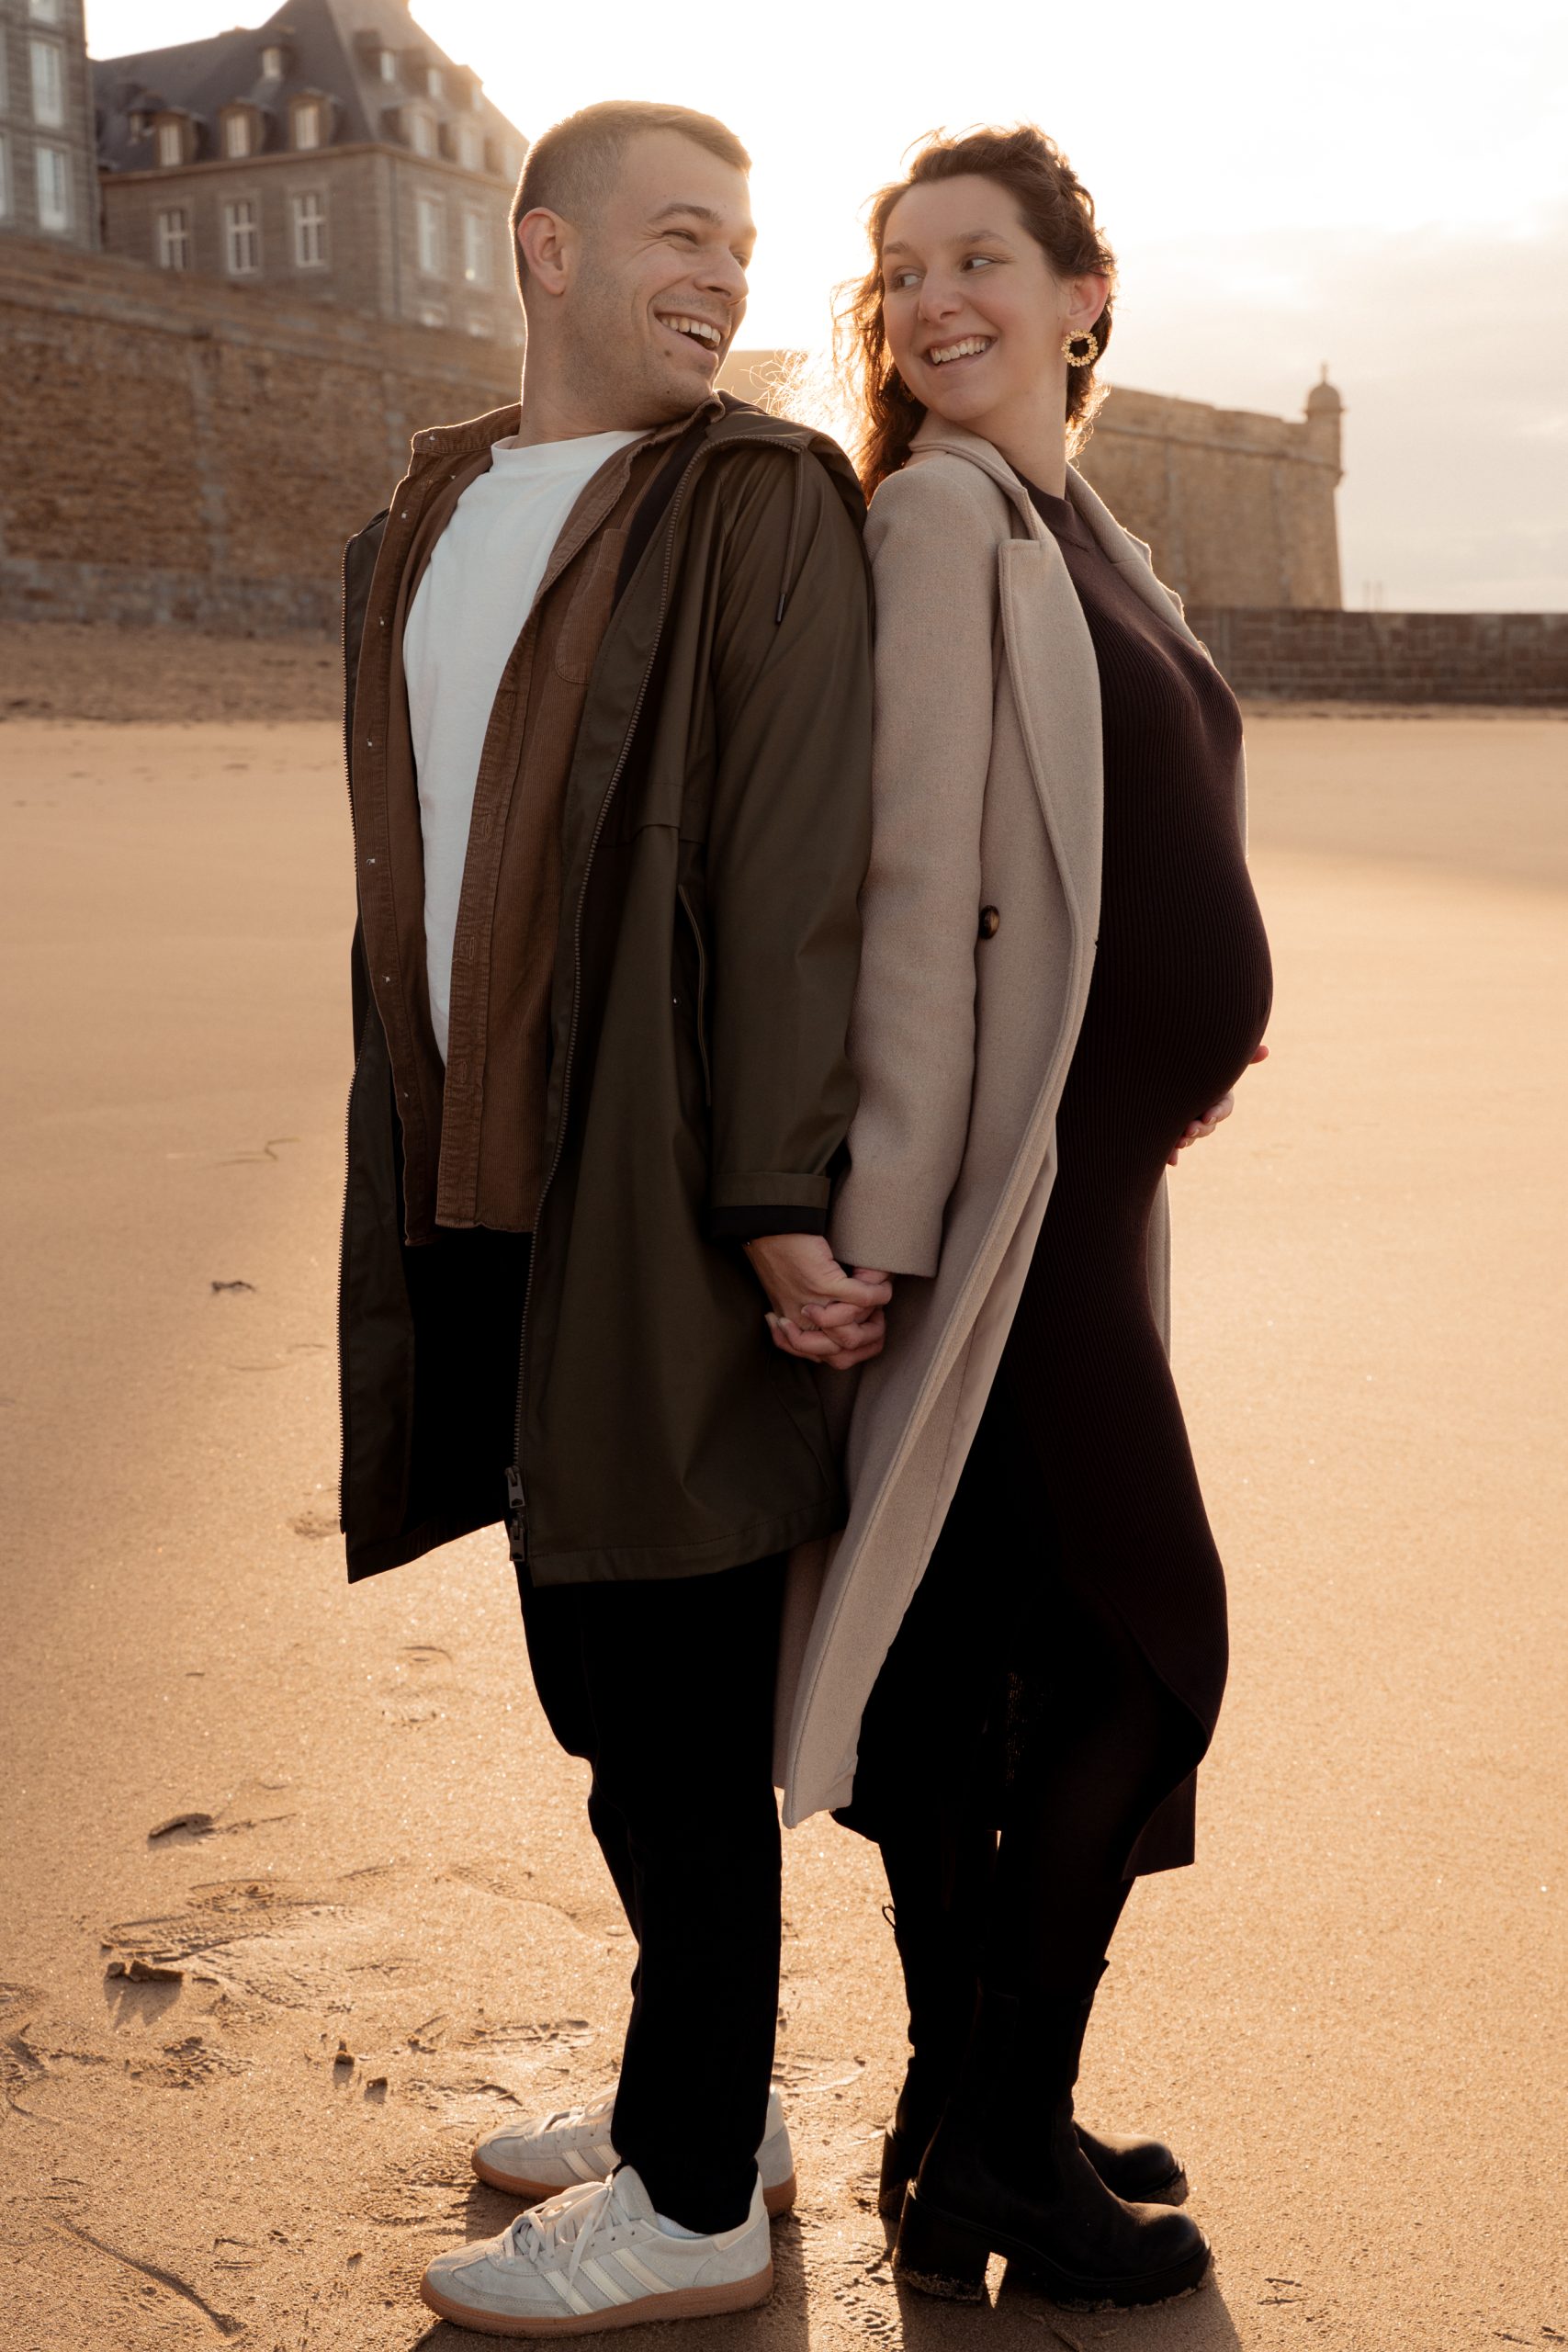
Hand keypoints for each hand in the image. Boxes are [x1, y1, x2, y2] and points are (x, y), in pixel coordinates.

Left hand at [743, 1233, 891, 1371]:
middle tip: (875, 1316)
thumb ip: (809, 1312)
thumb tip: (838, 1320)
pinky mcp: (824, 1285)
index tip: (863, 1326)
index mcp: (795, 1327)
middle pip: (844, 1354)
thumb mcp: (789, 1294)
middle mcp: (802, 1323)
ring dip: (873, 1315)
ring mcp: (814, 1306)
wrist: (769, 1230)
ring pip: (853, 1333)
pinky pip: (862, 1299)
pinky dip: (878, 1294)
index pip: (831, 1360)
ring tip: (878, 1296)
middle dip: (867, 1336)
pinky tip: (880, 1286)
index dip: (855, 1350)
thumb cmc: (780, 1257)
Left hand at [1167, 1041, 1269, 1166]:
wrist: (1166, 1075)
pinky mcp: (1172, 1131)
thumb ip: (1242, 1058)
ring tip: (1177, 1141)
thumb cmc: (1198, 1065)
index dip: (1216, 1113)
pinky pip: (1173, 1147)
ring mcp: (1189, 1124)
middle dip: (1199, 1130)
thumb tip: (1267, 1050)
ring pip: (1191, 1137)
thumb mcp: (1214, 1061)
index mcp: (1218, 1097)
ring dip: (1185, 1141)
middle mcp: (1205, 1113)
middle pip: (1208, 1126)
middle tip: (1188, 1129)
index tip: (1207, 1115)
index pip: (1223, 1108)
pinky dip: (1172, 1155)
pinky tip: (1171, 1161)